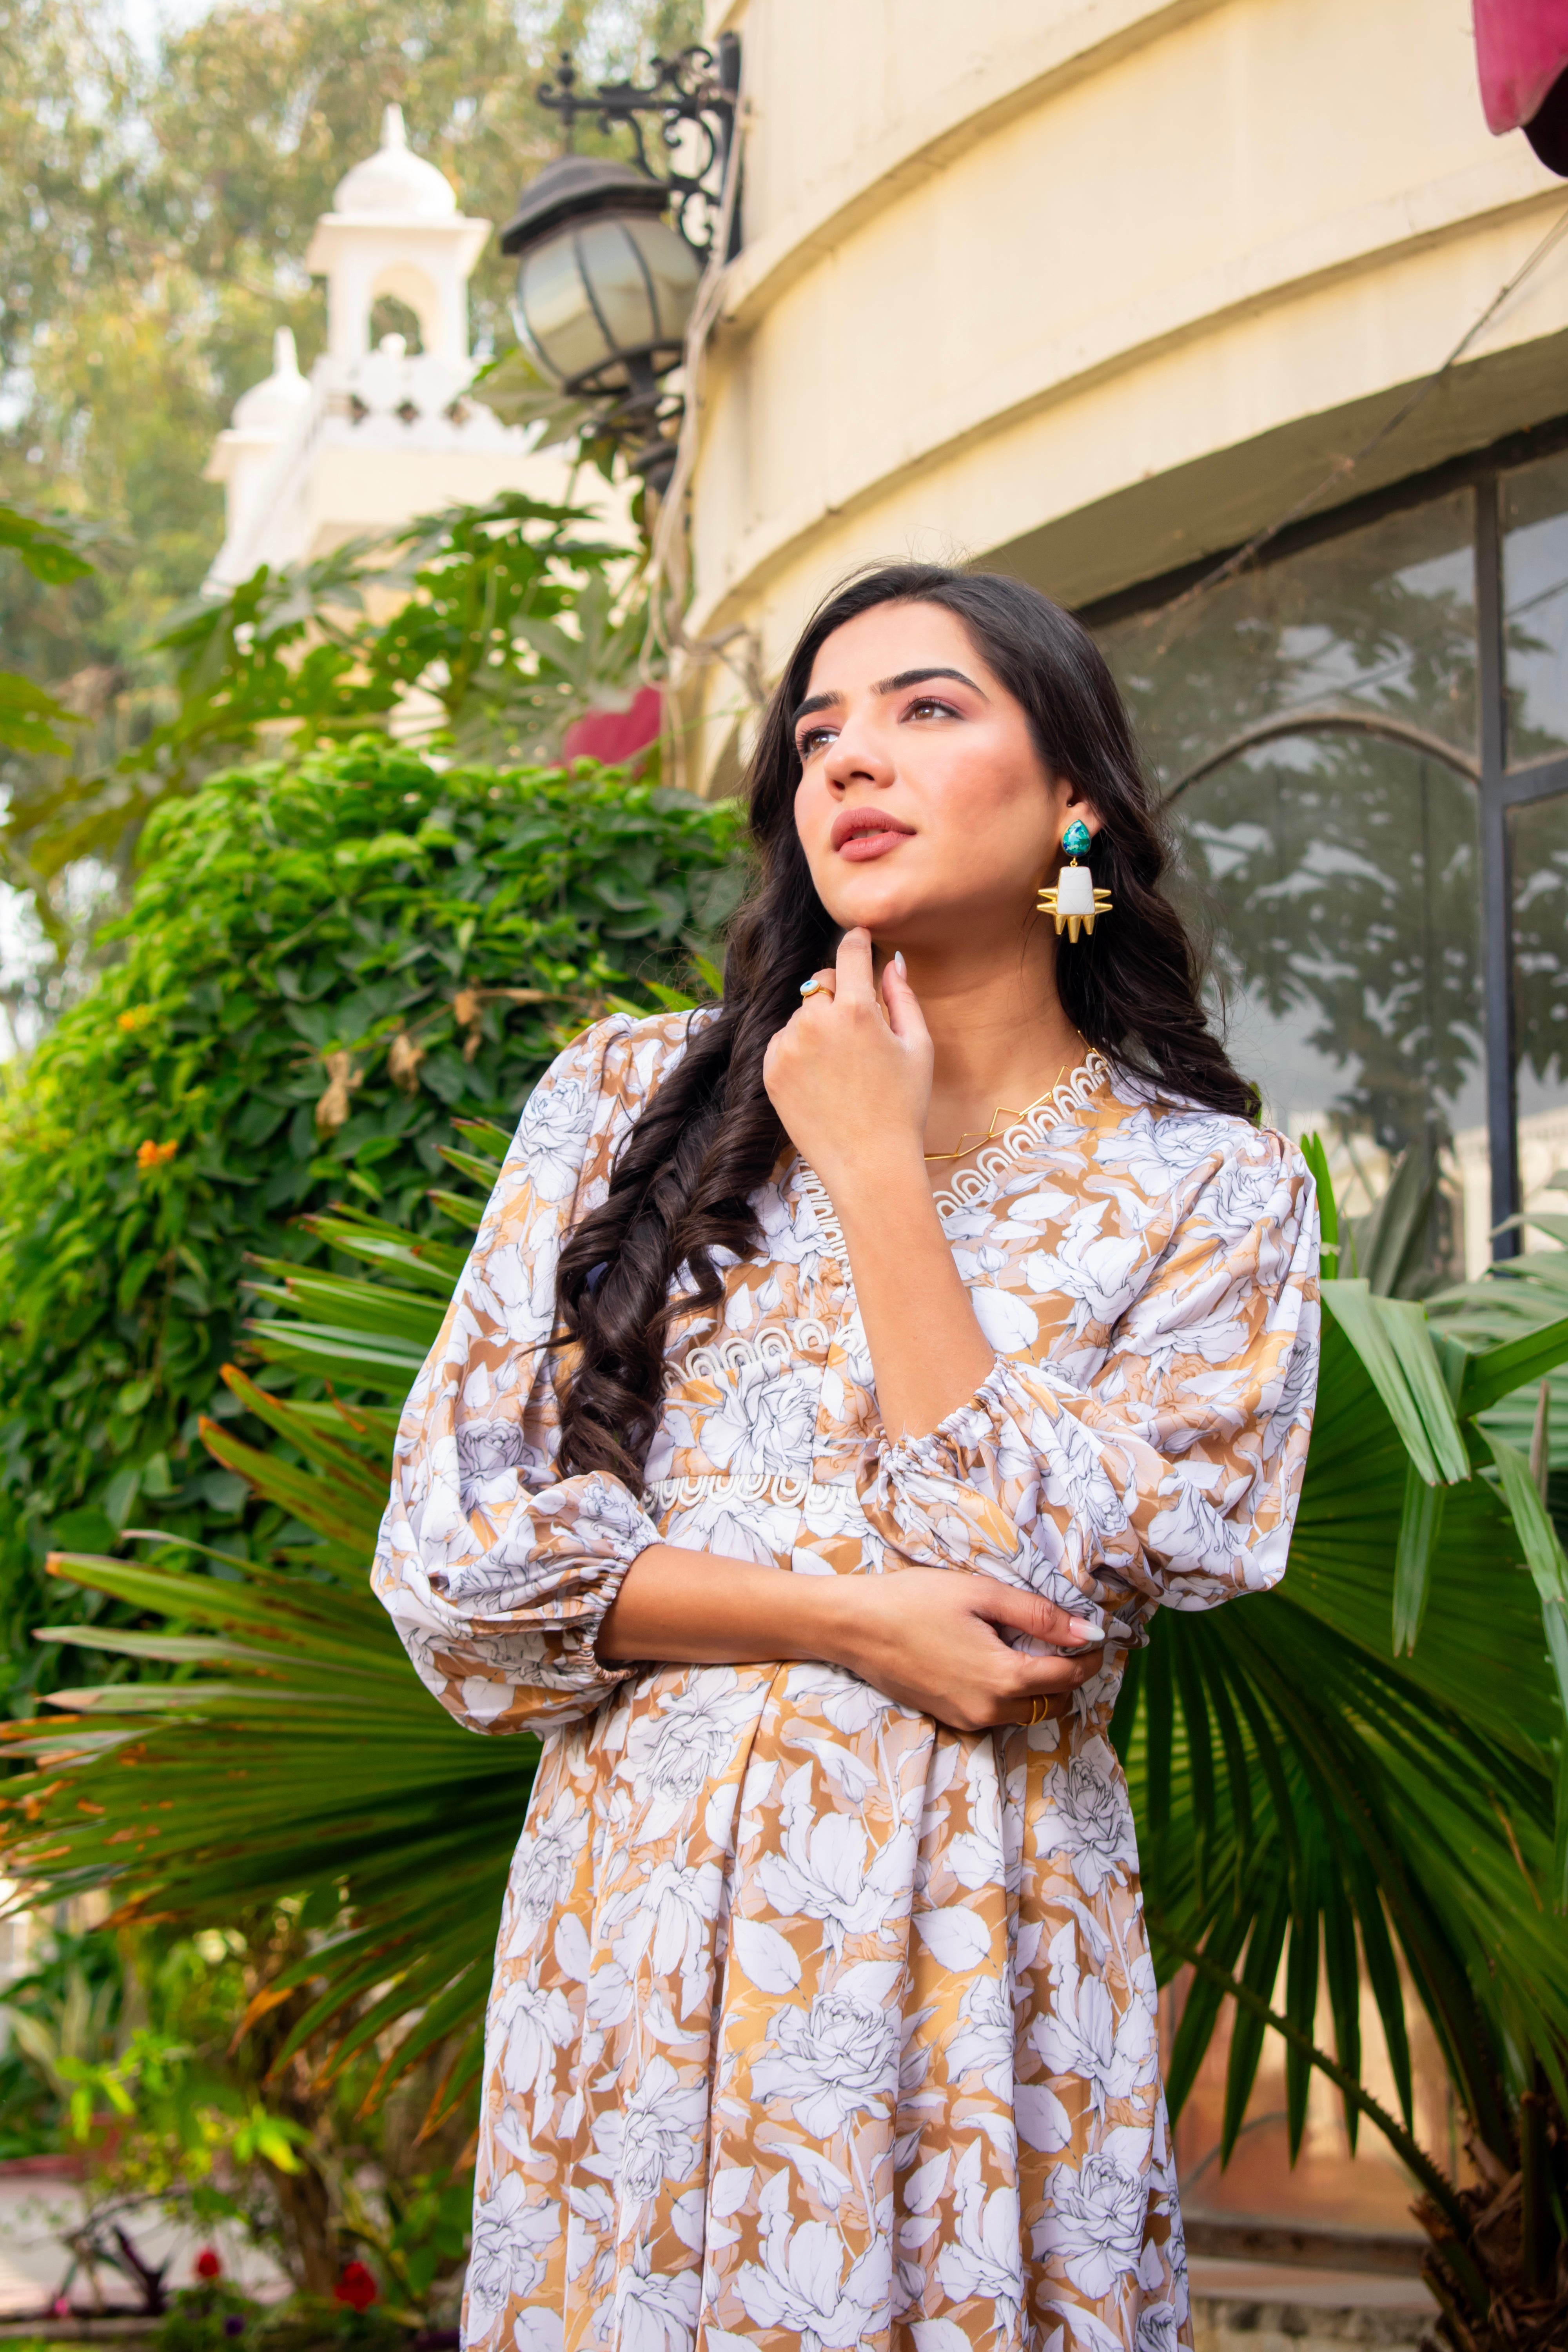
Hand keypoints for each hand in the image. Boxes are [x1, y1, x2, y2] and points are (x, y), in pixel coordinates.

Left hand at [763, 928, 931, 1193]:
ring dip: (819, 1025)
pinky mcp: (770, 1071)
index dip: (856, 940)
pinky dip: (799, 1049)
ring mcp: (787, 1047)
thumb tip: (891, 962)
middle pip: (822, 983)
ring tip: (843, 1066)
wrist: (869, 1164)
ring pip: (802, 1015)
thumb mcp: (917, 1047)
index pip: (849, 953)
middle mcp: (815, 1023)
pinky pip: (783, 1042)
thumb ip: (902, 997)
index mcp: (856, 1011)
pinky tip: (822, 1079)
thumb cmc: (902, 1106)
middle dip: (840, 993)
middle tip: (860, 1027)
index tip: (858, 937)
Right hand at [827, 1568, 1105, 1731]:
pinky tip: (998, 1662)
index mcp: (1004, 1677)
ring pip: (1027, 1713)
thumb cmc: (915, 1601)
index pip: (1069, 1675)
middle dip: (1070, 1675)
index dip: (1091, 1656)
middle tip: (1070, 1642)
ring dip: (1042, 1689)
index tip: (1097, 1636)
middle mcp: (991, 1709)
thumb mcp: (982, 1595)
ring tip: (1034, 1650)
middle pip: (1054, 1702)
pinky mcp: (950, 1719)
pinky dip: (1012, 1696)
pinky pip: (998, 1715)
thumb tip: (1088, 1631)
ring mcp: (968, 1720)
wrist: (855, 1627)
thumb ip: (1039, 1616)